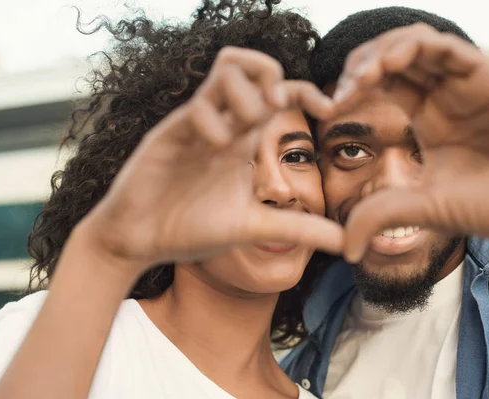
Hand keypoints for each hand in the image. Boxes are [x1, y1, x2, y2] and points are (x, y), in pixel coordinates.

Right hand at [82, 46, 342, 273]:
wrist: (142, 240)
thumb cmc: (192, 228)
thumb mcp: (254, 229)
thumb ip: (298, 230)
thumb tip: (346, 243)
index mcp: (244, 142)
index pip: (280, 96)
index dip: (308, 91)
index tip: (330, 109)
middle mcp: (224, 125)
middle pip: (251, 66)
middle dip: (274, 75)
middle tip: (278, 105)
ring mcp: (196, 126)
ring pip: (226, 69)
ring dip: (247, 92)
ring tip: (247, 127)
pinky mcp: (169, 133)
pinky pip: (198, 107)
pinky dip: (216, 122)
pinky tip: (216, 148)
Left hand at [333, 23, 488, 261]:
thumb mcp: (423, 209)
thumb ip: (379, 217)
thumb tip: (341, 250)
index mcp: (425, 119)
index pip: (379, 86)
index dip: (350, 89)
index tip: (330, 110)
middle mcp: (441, 95)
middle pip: (389, 59)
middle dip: (358, 67)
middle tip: (341, 91)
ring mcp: (462, 83)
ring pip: (413, 43)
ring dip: (380, 52)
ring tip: (360, 78)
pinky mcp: (486, 75)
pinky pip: (445, 45)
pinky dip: (414, 46)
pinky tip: (391, 64)